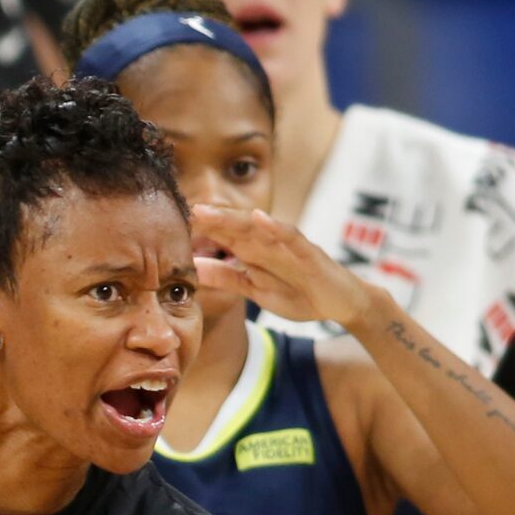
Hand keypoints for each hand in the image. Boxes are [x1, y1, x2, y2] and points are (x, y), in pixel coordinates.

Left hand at [192, 205, 391, 333]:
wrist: (341, 304)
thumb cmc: (299, 294)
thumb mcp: (256, 290)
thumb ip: (227, 278)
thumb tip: (194, 269)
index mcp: (254, 251)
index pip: (222, 236)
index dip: (199, 230)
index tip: (173, 224)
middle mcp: (268, 242)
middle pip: (235, 227)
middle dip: (210, 218)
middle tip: (184, 209)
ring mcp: (289, 245)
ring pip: (257, 227)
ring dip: (233, 217)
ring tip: (209, 211)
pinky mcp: (308, 251)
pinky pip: (291, 236)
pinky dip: (275, 226)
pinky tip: (259, 218)